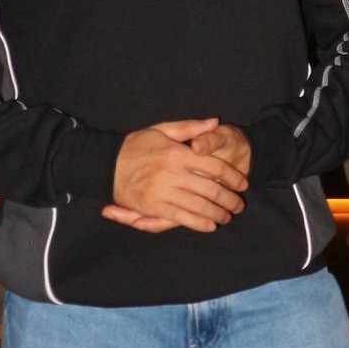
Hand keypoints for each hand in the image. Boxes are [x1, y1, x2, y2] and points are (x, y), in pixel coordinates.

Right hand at [103, 118, 247, 233]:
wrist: (106, 164)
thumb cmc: (137, 145)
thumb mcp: (162, 129)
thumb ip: (190, 127)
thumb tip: (214, 122)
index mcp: (176, 153)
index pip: (214, 166)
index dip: (233, 176)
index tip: (242, 183)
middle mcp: (172, 173)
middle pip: (211, 190)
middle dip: (230, 200)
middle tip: (239, 205)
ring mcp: (162, 192)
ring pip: (199, 207)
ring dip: (218, 214)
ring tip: (227, 216)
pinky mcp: (153, 207)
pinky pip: (181, 218)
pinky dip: (198, 223)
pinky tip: (210, 225)